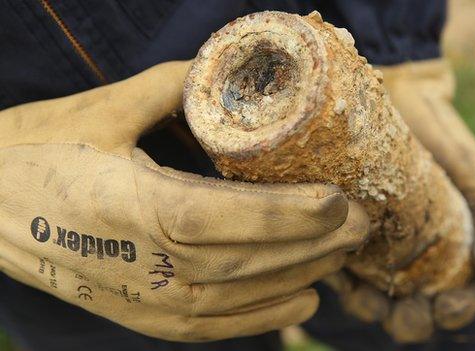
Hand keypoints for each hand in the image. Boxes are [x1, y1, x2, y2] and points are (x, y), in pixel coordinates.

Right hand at [0, 62, 368, 341]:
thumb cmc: (37, 153)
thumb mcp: (102, 110)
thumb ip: (173, 89)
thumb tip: (231, 76)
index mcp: (131, 207)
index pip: (226, 219)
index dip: (288, 214)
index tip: (340, 200)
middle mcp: (143, 265)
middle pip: (247, 261)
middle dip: (316, 244)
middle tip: (363, 221)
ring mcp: (143, 299)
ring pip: (242, 298)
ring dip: (303, 276)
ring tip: (345, 252)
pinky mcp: (142, 317)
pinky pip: (216, 328)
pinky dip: (267, 317)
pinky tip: (305, 299)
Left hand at [329, 59, 474, 341]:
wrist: (397, 95)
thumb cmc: (443, 139)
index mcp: (448, 254)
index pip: (457, 299)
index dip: (456, 312)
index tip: (446, 306)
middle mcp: (408, 258)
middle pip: (411, 310)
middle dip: (412, 322)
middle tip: (409, 312)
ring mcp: (370, 247)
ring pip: (370, 299)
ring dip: (372, 311)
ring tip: (372, 302)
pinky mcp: (335, 229)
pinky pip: (330, 267)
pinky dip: (336, 279)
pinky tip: (341, 273)